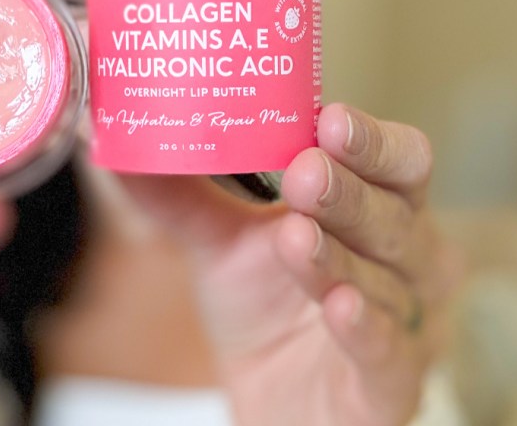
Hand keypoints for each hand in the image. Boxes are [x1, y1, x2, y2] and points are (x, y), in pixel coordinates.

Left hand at [118, 104, 460, 425]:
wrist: (272, 398)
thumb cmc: (264, 308)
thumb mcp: (219, 243)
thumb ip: (179, 194)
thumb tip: (113, 141)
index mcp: (372, 207)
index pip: (396, 162)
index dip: (371, 141)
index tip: (329, 118)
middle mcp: (403, 259)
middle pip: (396, 214)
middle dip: (348, 192)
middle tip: (306, 171)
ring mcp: (404, 322)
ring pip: (388, 281)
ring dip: (340, 257)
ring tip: (296, 234)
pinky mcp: (390, 384)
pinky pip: (387, 352)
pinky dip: (365, 327)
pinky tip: (340, 307)